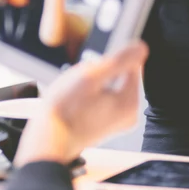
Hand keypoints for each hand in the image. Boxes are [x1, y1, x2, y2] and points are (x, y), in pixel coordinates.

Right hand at [14, 41, 148, 165]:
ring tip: (75, 92)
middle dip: (99, 72)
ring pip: (108, 86)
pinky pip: (101, 98)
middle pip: (120, 76)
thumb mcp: (90, 77)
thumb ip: (118, 60)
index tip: (93, 64)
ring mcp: (117, 121)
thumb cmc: (65, 112)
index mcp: (130, 102)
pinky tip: (75, 101)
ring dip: (92, 83)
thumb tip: (140, 48)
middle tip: (80, 81)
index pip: (132, 65)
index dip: (111, 58)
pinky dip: (89, 95)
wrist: (48, 141)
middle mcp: (129, 114)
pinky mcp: (105, 123)